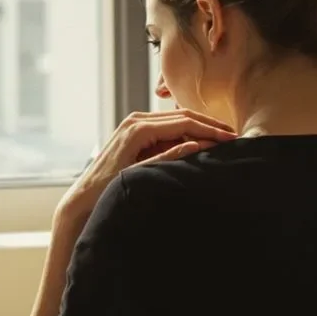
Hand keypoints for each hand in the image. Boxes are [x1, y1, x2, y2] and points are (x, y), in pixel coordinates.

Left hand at [54, 109, 235, 233]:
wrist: (83, 198)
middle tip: (233, 135)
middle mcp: (135, 121)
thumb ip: (167, 158)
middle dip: (209, 125)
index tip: (230, 137)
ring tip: (223, 139)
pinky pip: (166, 131)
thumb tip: (196, 144)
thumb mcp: (140, 175)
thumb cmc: (106, 190)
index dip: (209, 129)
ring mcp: (134, 125)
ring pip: (175, 122)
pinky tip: (201, 144)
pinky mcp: (135, 134)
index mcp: (137, 129)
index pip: (183, 122)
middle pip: (182, 117)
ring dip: (199, 129)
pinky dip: (184, 135)